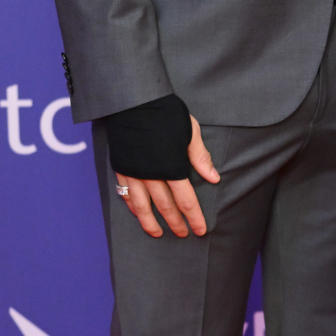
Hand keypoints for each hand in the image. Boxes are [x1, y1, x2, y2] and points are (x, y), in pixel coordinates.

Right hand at [115, 115, 219, 238]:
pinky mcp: (121, 167)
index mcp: (172, 166)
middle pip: (166, 206)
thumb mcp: (190, 131)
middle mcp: (152, 174)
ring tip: (158, 234)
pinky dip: (133, 207)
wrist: (134, 101)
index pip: (186, 200)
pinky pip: (126, 193)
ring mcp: (134, 172)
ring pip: (143, 206)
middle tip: (183, 234)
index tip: (200, 230)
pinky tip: (139, 213)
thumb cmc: (166, 113)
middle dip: (176, 223)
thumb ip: (200, 157)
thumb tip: (214, 178)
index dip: (194, 217)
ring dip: (150, 223)